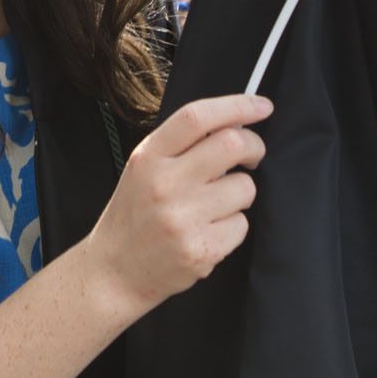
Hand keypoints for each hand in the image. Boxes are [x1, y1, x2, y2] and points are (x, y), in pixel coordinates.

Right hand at [78, 93, 270, 313]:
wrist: (114, 271)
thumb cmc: (135, 215)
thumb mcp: (143, 169)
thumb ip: (180, 146)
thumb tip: (235, 124)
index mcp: (149, 157)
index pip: (197, 117)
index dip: (237, 106)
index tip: (262, 106)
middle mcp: (164, 184)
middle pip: (232, 145)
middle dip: (254, 147)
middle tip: (252, 156)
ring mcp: (182, 219)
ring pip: (245, 188)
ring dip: (240, 193)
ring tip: (215, 205)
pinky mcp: (200, 250)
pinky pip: (241, 225)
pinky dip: (233, 226)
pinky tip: (209, 232)